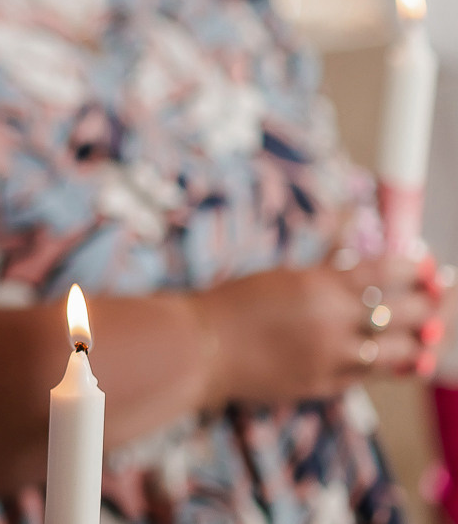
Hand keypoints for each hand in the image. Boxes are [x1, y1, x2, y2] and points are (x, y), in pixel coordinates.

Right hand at [192, 254, 443, 406]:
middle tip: (444, 296)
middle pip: (405, 313)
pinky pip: (370, 376)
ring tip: (431, 334)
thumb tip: (356, 251)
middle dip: (432, 304)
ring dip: (420, 341)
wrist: (201, 347)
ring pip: (399, 352)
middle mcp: (334, 320)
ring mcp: (333, 357)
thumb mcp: (281, 277)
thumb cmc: (232, 304)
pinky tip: (403, 360)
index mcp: (320, 285)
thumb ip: (325, 271)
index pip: (387, 272)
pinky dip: (389, 367)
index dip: (414, 269)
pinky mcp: (325, 385)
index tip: (427, 267)